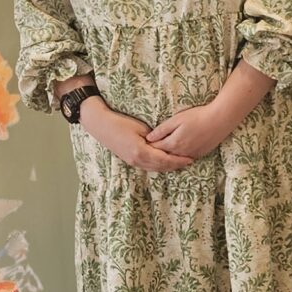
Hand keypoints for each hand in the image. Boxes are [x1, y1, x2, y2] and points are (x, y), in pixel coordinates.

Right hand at [79, 97, 193, 172]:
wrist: (101, 125)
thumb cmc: (121, 122)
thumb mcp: (141, 127)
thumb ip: (154, 137)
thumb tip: (166, 142)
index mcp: (141, 152)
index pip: (165, 159)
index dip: (178, 160)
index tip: (190, 158)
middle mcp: (137, 160)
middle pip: (161, 167)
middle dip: (175, 165)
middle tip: (189, 161)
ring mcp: (132, 162)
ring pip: (154, 168)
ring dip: (168, 167)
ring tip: (179, 163)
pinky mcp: (130, 160)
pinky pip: (147, 166)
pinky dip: (158, 166)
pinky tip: (165, 162)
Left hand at [145, 99, 237, 161]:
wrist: (220, 120)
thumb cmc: (197, 116)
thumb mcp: (177, 119)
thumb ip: (162, 129)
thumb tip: (148, 138)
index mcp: (173, 143)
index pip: (155, 148)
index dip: (148, 147)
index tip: (140, 145)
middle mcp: (181, 153)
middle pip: (164, 157)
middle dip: (155, 155)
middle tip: (146, 152)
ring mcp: (191, 155)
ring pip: (174, 160)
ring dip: (167, 158)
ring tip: (159, 154)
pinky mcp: (200, 154)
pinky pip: (185, 159)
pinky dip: (178, 158)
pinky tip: (175, 154)